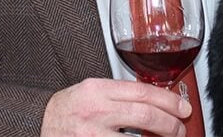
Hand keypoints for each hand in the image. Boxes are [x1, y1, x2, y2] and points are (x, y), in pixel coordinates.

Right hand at [41, 78, 191, 136]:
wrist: (39, 123)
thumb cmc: (69, 108)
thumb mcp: (93, 90)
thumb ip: (120, 93)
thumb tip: (156, 101)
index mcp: (99, 90)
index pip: (143, 92)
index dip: (169, 101)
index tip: (182, 108)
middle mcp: (96, 112)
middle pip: (145, 115)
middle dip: (170, 124)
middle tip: (179, 129)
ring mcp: (93, 135)